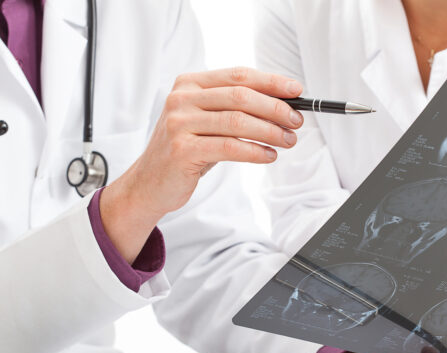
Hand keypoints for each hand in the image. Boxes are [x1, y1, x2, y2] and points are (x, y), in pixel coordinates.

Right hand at [100, 67, 303, 260]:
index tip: (296, 90)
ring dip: (270, 131)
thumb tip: (281, 106)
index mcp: (189, 84)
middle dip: (275, 108)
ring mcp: (179, 124)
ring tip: (288, 141)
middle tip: (296, 121)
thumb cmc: (185, 151)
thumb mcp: (206, 122)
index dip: (270, 82)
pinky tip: (269, 156)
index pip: (238, 75)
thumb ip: (234, 109)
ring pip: (238, 121)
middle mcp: (181, 99)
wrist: (150, 183)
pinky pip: (230, 147)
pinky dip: (255, 151)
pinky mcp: (182, 150)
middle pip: (241, 96)